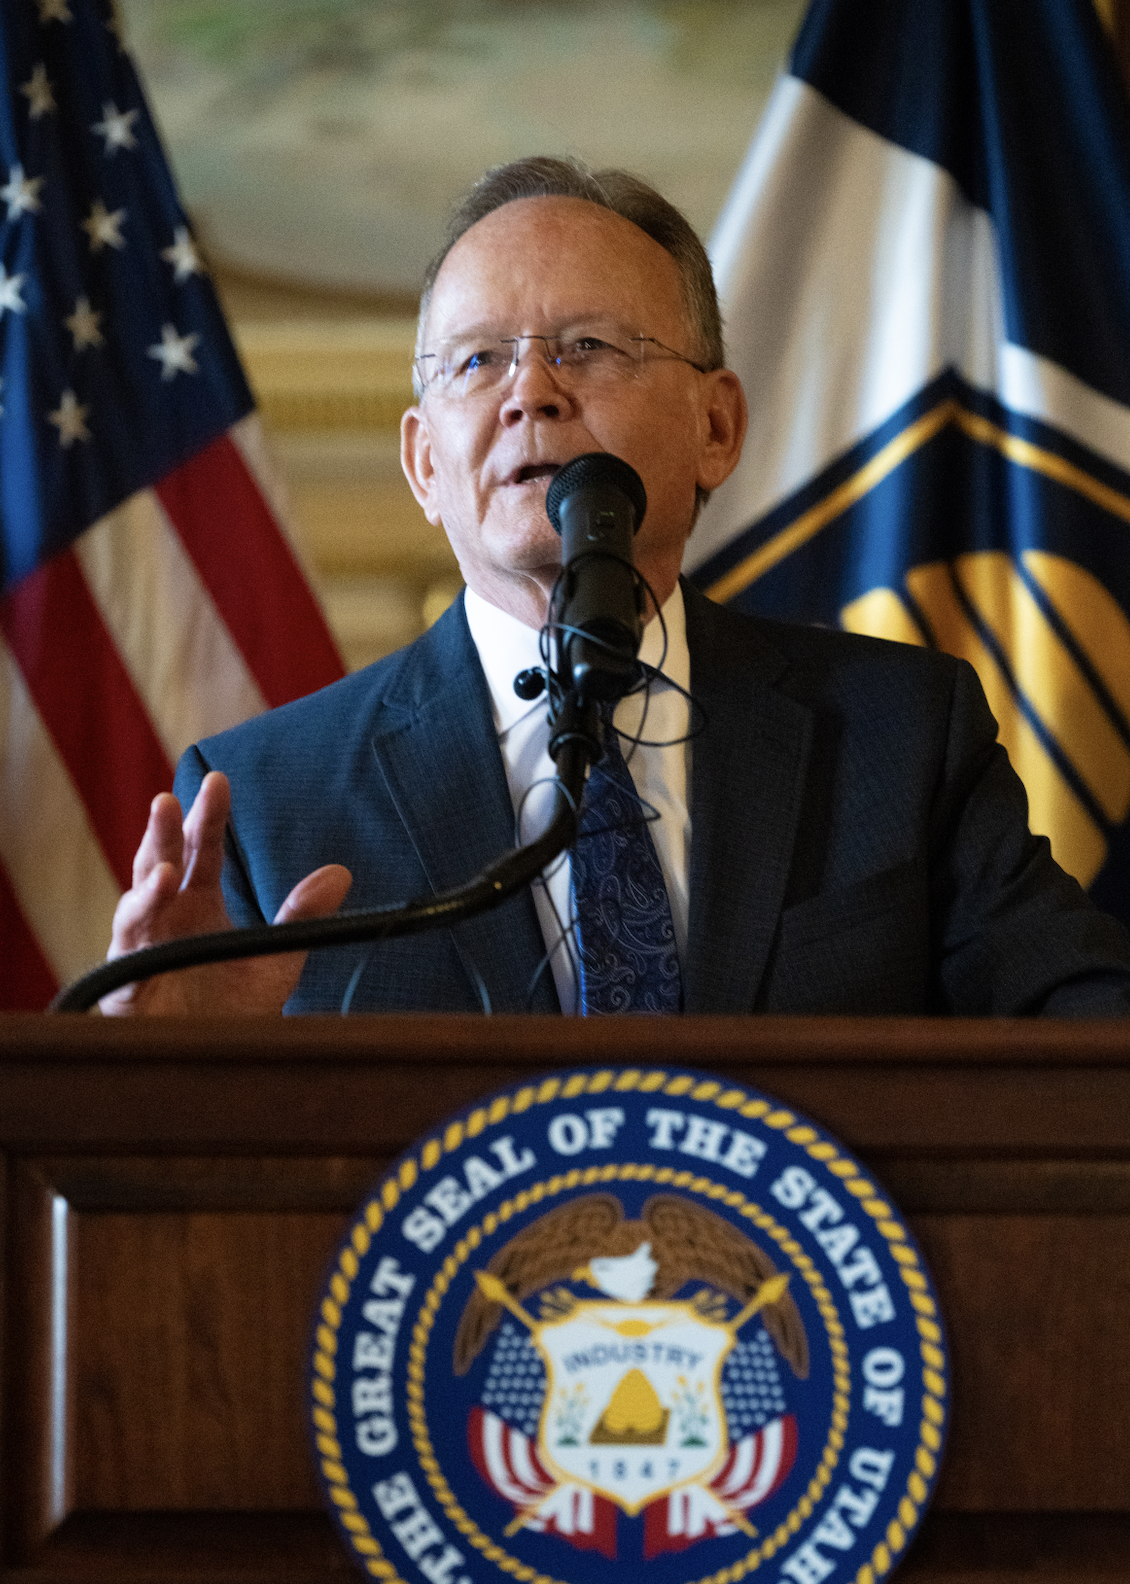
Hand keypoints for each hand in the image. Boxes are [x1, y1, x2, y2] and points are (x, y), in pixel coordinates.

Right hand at [100, 771, 351, 1015]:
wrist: (212, 1065)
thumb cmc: (235, 1010)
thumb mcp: (277, 958)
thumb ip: (303, 916)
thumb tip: (340, 874)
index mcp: (200, 903)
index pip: (204, 850)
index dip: (209, 817)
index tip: (219, 782)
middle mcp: (168, 915)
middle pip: (165, 859)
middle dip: (168, 829)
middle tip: (174, 797)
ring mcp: (145, 942)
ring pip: (139, 893)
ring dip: (150, 865)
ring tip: (164, 844)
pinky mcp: (128, 976)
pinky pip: (130, 940)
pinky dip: (140, 914)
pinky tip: (158, 891)